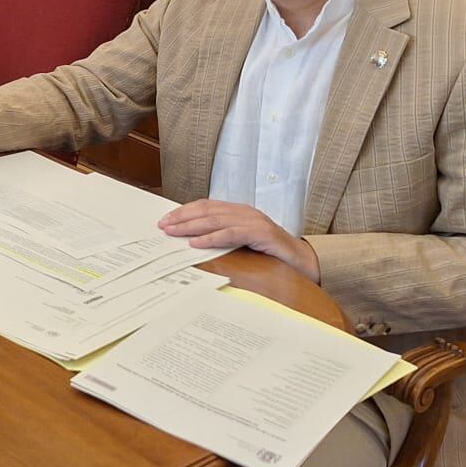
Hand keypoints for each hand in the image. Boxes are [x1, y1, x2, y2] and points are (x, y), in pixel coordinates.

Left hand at [157, 200, 318, 279]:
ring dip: (191, 226)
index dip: (184, 211)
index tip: (166, 219)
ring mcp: (253, 221)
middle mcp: (244, 212)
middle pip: (206, 211)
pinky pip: (231, 234)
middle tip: (163, 225)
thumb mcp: (242, 242)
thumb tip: (192, 240)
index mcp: (239, 211)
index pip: (206, 206)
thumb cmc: (270, 253)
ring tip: (173, 232)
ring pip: (215, 220)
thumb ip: (223, 237)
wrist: (302, 260)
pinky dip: (211, 238)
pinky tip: (195, 243)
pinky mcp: (261, 233)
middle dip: (182, 217)